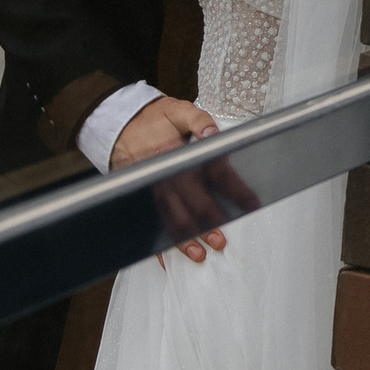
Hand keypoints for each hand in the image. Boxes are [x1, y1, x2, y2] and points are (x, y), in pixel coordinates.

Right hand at [110, 96, 242, 263]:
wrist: (118, 122)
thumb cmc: (155, 119)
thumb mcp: (178, 110)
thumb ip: (198, 120)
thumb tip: (213, 133)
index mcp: (177, 150)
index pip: (212, 171)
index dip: (234, 188)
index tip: (251, 204)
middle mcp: (163, 171)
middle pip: (187, 200)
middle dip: (206, 222)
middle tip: (221, 240)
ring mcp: (148, 184)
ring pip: (166, 215)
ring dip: (182, 238)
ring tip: (198, 253)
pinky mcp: (137, 194)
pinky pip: (146, 221)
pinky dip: (152, 241)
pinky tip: (163, 260)